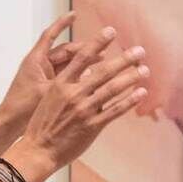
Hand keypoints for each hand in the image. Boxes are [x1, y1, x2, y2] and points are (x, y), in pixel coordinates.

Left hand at [0, 12, 102, 128]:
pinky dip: (78, 75)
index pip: (50, 36)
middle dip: (84, 49)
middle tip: (104, 48)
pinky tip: (93, 77)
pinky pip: (66, 76)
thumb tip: (90, 73)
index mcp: (35, 60)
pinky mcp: (48, 87)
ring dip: (84, 62)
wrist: (10, 124)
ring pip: (68, 64)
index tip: (74, 14)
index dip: (62, 24)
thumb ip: (67, 81)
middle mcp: (40, 65)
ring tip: (103, 61)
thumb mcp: (47, 91)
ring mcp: (44, 76)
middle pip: (65, 51)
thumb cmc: (23, 106)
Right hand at [11, 32, 147, 178]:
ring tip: (145, 70)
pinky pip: (115, 110)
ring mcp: (83, 110)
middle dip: (124, 59)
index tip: (110, 31)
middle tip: (139, 50)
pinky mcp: (92, 126)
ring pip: (112, 89)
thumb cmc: (42, 124)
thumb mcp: (50, 98)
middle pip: (103, 71)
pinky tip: (140, 92)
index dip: (97, 42)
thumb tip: (87, 74)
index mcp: (60, 84)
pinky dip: (130, 100)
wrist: (37, 150)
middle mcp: (73, 94)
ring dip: (131, 77)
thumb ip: (68, 85)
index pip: (82, 57)